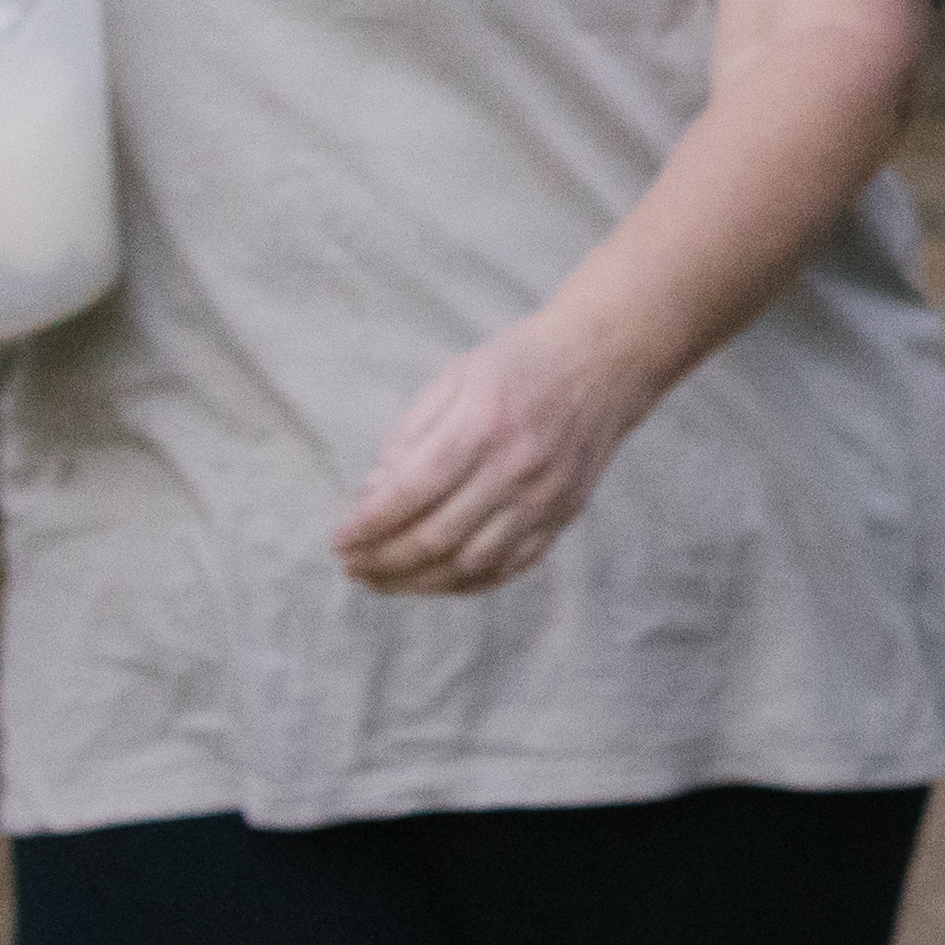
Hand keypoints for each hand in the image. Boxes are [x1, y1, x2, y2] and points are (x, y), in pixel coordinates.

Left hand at [331, 311, 640, 594]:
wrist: (606, 362)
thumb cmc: (521, 364)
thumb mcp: (454, 379)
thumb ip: (409, 438)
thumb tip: (370, 497)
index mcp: (483, 424)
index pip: (411, 492)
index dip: (367, 524)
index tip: (338, 540)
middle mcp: (516, 468)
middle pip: (436, 537)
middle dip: (383, 560)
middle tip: (351, 566)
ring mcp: (544, 498)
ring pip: (470, 564)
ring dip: (417, 582)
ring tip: (381, 580)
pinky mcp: (563, 516)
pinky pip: (509, 567)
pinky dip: (465, 582)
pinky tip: (434, 580)